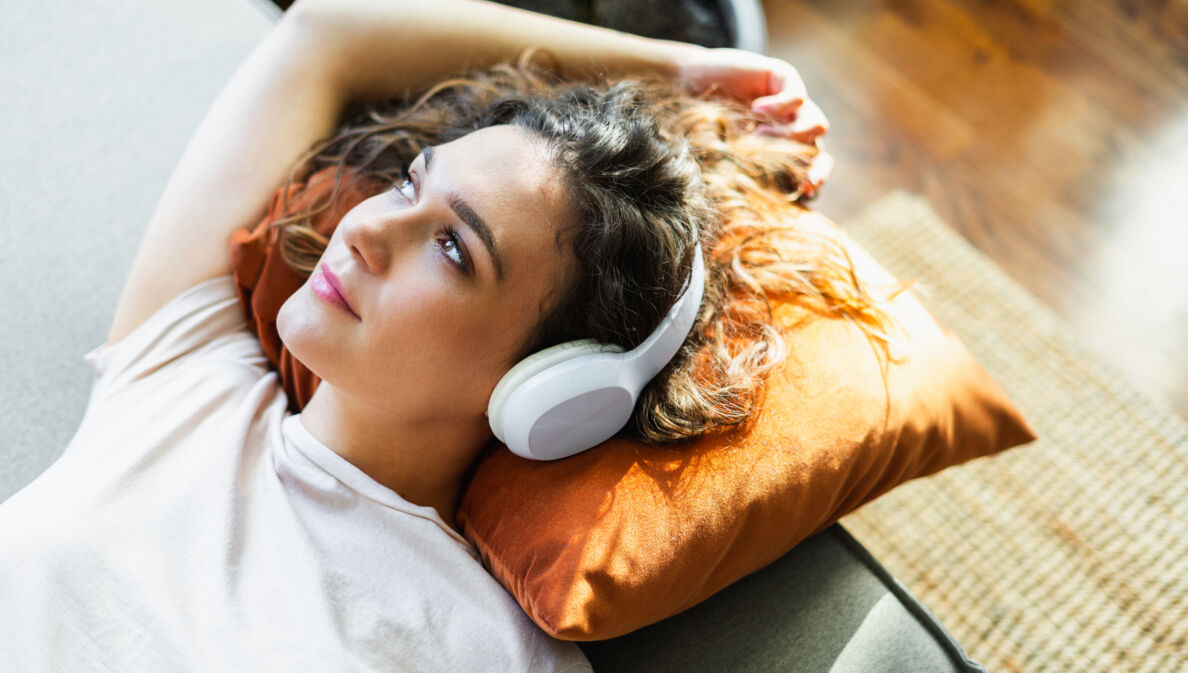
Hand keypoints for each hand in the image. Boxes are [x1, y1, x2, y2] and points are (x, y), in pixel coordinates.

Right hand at [676, 47, 831, 195]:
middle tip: (805, 180)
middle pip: (819, 149)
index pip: (808, 167)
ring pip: (817, 125)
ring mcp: (791, 103)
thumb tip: (779, 198)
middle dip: (815, 166)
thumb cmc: (701, 124)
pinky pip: (797, 98)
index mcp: (781, 147)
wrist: (682, 83)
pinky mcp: (785, 77)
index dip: (812, 180)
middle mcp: (790, 126)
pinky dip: (779, 107)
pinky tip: (755, 108)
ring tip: (761, 135)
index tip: (805, 192)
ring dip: (793, 136)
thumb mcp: (727, 155)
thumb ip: (752, 172)